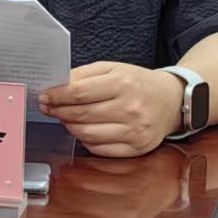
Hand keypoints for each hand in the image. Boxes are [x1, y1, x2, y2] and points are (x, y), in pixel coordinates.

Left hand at [39, 62, 183, 157]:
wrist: (172, 100)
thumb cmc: (139, 82)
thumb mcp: (113, 68)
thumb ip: (84, 75)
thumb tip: (57, 86)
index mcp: (123, 83)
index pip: (80, 92)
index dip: (57, 96)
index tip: (44, 96)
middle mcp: (130, 109)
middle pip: (81, 115)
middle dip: (59, 111)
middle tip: (48, 108)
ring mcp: (134, 131)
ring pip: (87, 135)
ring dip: (70, 127)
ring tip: (65, 118)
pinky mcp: (137, 148)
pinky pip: (100, 149)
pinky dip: (86, 141)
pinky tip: (83, 130)